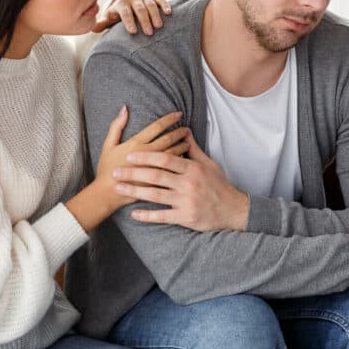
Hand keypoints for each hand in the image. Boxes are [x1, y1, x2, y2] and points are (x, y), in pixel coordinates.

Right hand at [66, 108, 188, 231]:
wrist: (106, 194)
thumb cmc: (106, 169)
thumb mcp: (108, 145)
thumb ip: (116, 126)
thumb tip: (124, 108)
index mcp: (135, 144)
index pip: (157, 127)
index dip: (169, 119)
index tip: (178, 114)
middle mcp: (146, 154)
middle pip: (168, 139)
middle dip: (179, 132)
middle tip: (187, 128)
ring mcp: (152, 168)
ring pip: (172, 153)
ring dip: (182, 146)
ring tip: (188, 142)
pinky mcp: (155, 180)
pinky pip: (171, 169)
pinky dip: (179, 163)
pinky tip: (185, 160)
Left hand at [93, 0, 171, 34]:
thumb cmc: (119, 13)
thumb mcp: (110, 17)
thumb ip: (103, 23)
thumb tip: (92, 28)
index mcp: (121, 4)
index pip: (125, 12)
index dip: (128, 21)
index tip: (133, 31)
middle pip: (139, 9)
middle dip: (144, 20)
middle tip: (148, 33)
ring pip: (151, 5)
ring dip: (155, 15)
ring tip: (159, 26)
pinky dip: (165, 4)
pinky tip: (169, 13)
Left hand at [112, 131, 249, 231]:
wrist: (234, 210)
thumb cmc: (219, 185)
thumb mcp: (209, 164)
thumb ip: (193, 149)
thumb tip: (184, 131)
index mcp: (193, 169)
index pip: (165, 159)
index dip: (146, 156)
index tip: (130, 154)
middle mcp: (188, 184)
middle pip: (156, 176)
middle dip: (133, 173)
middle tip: (115, 171)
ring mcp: (186, 201)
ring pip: (155, 195)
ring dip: (134, 191)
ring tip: (118, 188)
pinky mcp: (186, 218)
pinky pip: (162, 216)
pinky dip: (147, 215)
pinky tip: (134, 214)